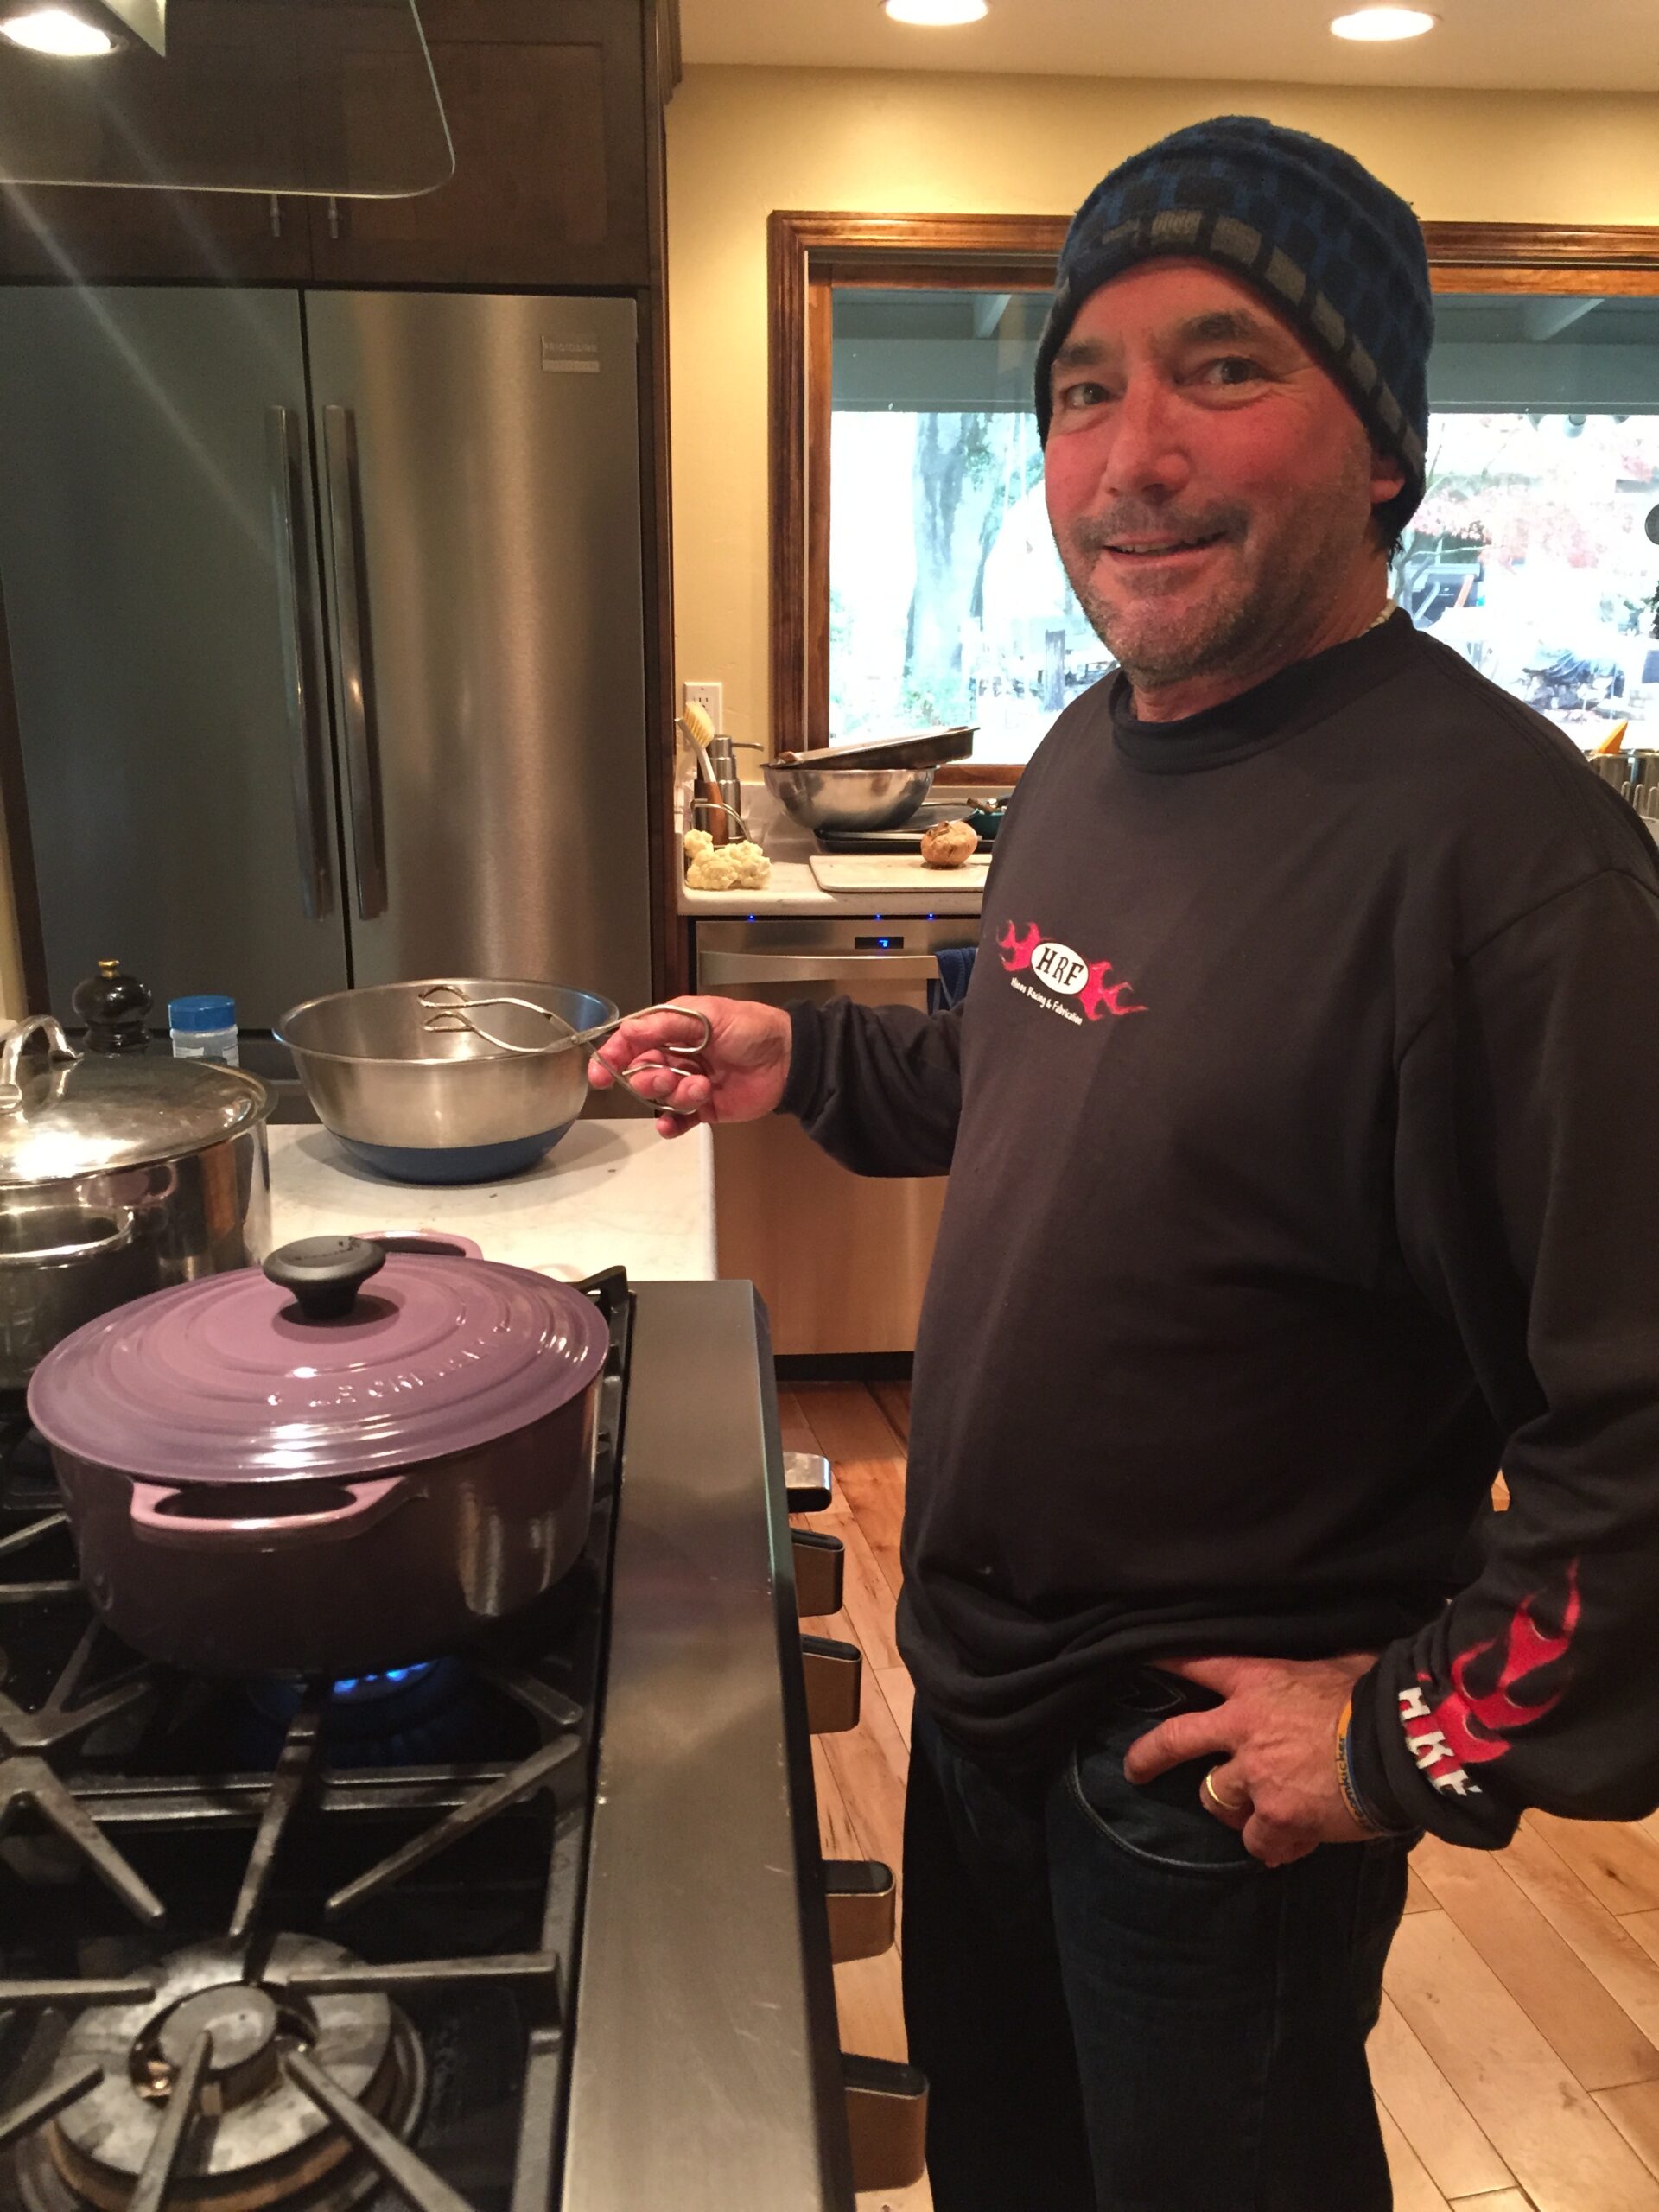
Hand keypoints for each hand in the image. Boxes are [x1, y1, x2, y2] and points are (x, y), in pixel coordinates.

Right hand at [586, 995, 792, 1137]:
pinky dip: (670, 1125)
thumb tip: (627, 1030)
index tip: (602, 1071)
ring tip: (699, 1090)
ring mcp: (689, 1084)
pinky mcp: (705, 1109)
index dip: (613, 1056)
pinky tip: (670, 1125)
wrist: (789, 1058)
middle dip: (647, 1078)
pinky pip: (677, 1120)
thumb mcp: (706, 1015)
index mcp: (673, 1030)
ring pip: (659, 1097)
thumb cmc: (752, 1028)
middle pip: (641, 1073)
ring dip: (672, 1097)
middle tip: (667, 1076)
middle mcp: (677, 1057)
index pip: (632, 1042)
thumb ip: (664, 1024)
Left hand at [1121, 1654, 1379, 1867]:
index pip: (1198, 1664)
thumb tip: (1342, 1662)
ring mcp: (1254, 1777)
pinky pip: (1259, 1842)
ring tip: (1258, 1813)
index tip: (1141, 1660)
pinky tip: (1293, 1841)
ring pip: (1216, 1800)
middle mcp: (1242, 1729)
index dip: (1167, 1661)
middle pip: (1173, 1741)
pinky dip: (1273, 1844)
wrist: (1398, 1750)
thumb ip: (1319, 1671)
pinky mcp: (1276, 1818)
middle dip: (1147, 1756)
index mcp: (1256, 1683)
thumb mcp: (1343, 1666)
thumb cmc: (1376, 1698)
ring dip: (1233, 1809)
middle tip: (1135, 1770)